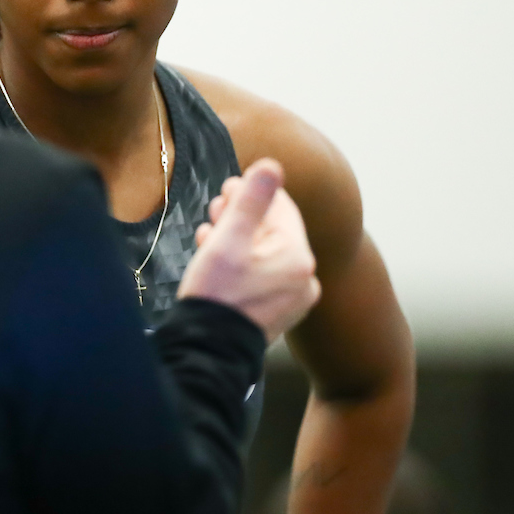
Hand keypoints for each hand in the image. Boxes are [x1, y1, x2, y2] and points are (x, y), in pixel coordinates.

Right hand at [177, 158, 320, 342]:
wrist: (208, 350)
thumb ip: (251, 201)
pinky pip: (265, 275)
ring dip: (238, 238)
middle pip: (273, 230)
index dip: (251, 193)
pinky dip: (244, 263)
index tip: (226, 188)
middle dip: (241, 217)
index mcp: (297, 256)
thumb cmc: (216, 294)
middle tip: (214, 210)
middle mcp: (305, 277)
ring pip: (266, 252)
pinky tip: (217, 257)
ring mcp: (295, 298)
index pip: (280, 207)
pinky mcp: (280, 311)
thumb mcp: (228, 240)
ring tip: (209, 233)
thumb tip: (272, 164)